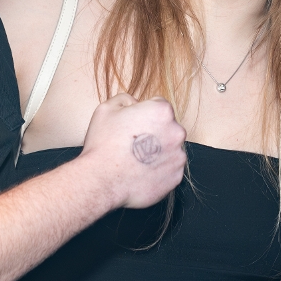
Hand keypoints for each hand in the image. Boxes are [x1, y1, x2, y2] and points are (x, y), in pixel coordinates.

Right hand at [77, 94, 186, 209]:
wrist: (101, 181)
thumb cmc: (102, 144)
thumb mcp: (106, 109)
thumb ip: (125, 99)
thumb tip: (135, 103)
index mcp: (162, 111)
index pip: (158, 106)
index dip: (143, 115)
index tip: (132, 126)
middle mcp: (176, 132)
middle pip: (168, 128)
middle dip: (154, 133)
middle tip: (133, 144)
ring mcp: (178, 156)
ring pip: (170, 149)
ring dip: (158, 152)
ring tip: (136, 160)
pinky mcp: (176, 177)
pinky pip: (169, 169)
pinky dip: (159, 170)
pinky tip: (141, 172)